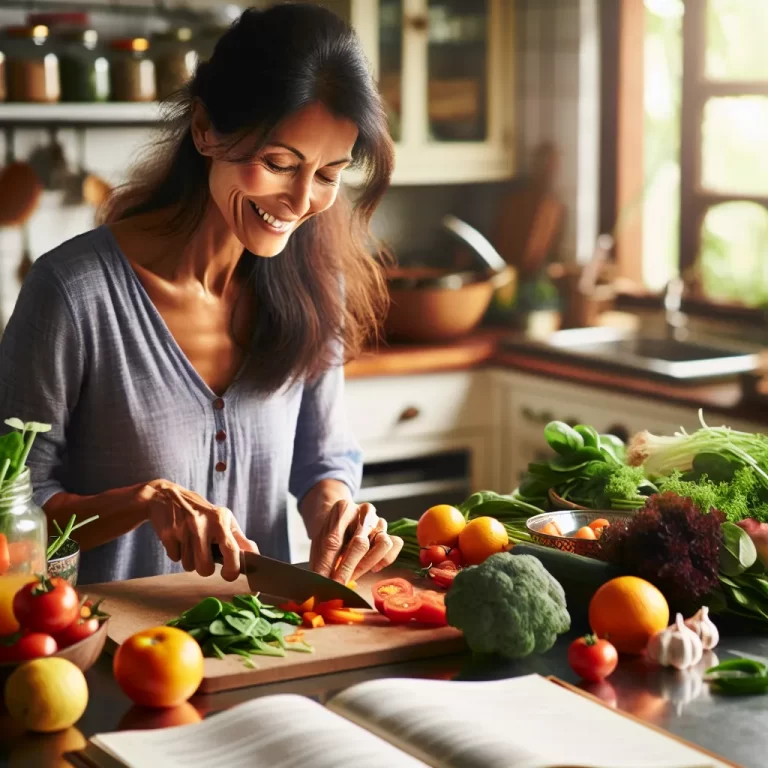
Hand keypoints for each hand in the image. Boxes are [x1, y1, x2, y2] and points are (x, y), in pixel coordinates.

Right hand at [140, 480, 257, 580]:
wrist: (166, 497)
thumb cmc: (201, 514)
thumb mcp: (222, 519)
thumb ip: (238, 539)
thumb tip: (255, 556)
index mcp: (221, 519)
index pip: (232, 550)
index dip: (233, 569)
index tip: (229, 575)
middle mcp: (204, 523)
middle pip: (206, 567)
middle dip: (206, 569)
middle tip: (205, 560)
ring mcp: (185, 528)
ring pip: (189, 566)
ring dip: (190, 560)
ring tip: (190, 543)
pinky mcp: (168, 533)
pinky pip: (175, 558)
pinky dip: (176, 553)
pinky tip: (178, 538)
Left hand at [310, 499, 402, 583]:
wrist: (342, 520)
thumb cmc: (330, 532)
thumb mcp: (319, 542)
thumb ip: (322, 561)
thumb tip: (321, 582)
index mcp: (342, 509)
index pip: (334, 541)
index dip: (329, 565)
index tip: (326, 583)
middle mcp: (364, 512)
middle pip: (360, 544)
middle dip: (348, 569)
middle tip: (338, 584)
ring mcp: (379, 521)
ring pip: (383, 544)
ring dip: (366, 564)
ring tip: (353, 573)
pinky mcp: (389, 531)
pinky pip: (396, 544)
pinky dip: (384, 559)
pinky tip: (372, 567)